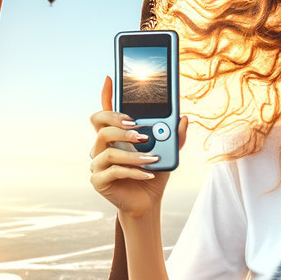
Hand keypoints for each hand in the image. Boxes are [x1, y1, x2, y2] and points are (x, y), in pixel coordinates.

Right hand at [88, 76, 187, 220]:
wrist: (148, 202)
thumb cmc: (153, 173)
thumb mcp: (167, 153)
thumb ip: (174, 136)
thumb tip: (183, 118)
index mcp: (115, 136)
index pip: (105, 112)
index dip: (106, 94)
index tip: (110, 78)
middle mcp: (101, 147)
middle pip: (100, 125)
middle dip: (118, 124)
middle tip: (139, 129)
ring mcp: (97, 164)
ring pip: (108, 150)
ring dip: (132, 153)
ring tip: (151, 158)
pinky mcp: (99, 181)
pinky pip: (113, 171)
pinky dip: (134, 172)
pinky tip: (148, 175)